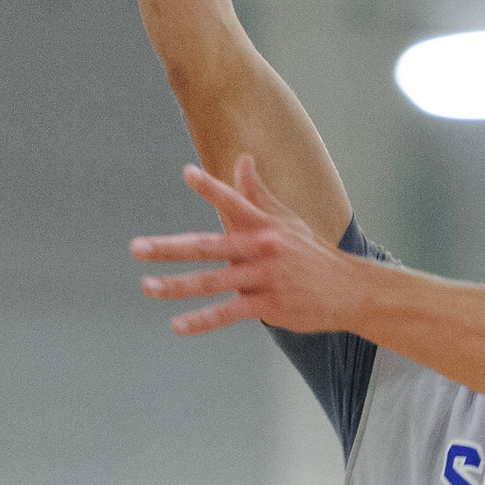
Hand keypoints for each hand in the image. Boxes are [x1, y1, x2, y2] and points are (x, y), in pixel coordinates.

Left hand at [130, 153, 368, 335]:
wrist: (347, 289)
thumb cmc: (309, 252)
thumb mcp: (284, 219)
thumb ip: (255, 192)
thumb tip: (242, 159)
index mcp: (263, 224)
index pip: (234, 201)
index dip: (211, 187)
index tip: (187, 173)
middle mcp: (262, 247)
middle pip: (209, 245)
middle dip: (169, 247)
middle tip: (137, 248)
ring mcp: (264, 277)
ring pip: (212, 281)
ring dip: (176, 285)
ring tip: (147, 285)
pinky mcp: (268, 305)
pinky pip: (228, 312)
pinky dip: (202, 321)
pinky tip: (178, 325)